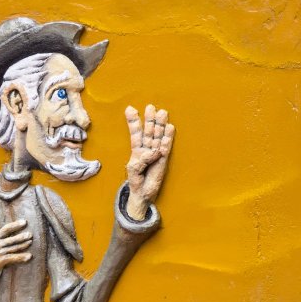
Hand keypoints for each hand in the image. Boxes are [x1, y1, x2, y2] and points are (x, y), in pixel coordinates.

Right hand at [0, 217, 31, 271]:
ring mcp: (0, 252)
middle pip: (11, 239)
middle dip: (20, 237)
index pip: (6, 229)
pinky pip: (13, 258)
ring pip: (14, 248)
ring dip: (23, 245)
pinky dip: (21, 257)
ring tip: (30, 242)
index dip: (15, 225)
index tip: (24, 222)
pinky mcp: (2, 260)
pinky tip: (29, 256)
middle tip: (30, 234)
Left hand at [125, 104, 174, 220]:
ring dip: (160, 125)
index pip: (135, 133)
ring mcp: (156, 153)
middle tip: (151, 107)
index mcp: (136, 150)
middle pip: (148, 131)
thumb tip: (156, 151)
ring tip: (162, 113)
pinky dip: (168, 138)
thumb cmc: (136, 180)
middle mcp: (147, 149)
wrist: (143, 193)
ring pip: (158, 137)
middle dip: (149, 120)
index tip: (130, 109)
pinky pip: (167, 147)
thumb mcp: (133, 169)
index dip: (133, 122)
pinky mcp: (164, 160)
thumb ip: (142, 159)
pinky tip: (170, 128)